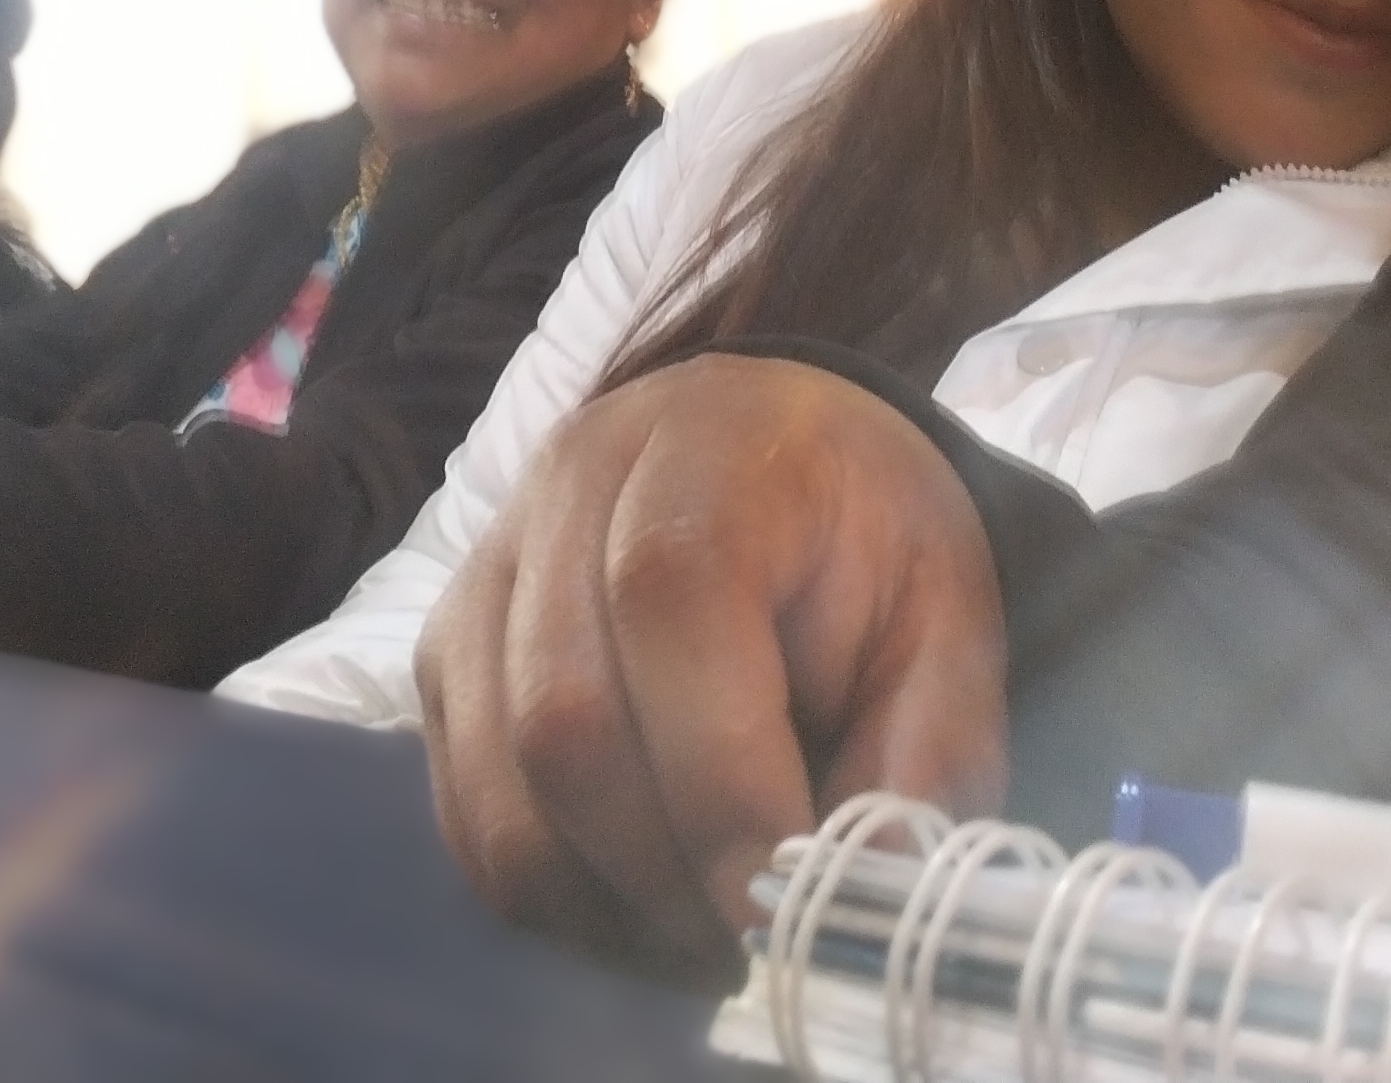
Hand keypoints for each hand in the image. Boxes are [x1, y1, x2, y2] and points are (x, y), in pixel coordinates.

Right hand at [416, 355, 1008, 984]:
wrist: (760, 451)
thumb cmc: (859, 535)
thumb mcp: (948, 610)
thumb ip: (929, 745)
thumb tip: (870, 892)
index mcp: (702, 451)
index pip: (668, 605)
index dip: (724, 783)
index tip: (793, 904)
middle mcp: (561, 498)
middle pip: (563, 720)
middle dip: (668, 873)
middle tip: (759, 940)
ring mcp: (481, 581)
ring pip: (500, 793)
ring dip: (608, 905)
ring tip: (710, 933)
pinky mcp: (442, 659)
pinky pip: (468, 820)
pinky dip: (554, 896)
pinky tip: (644, 902)